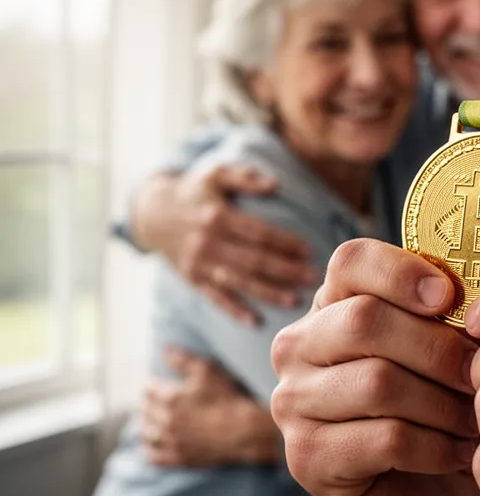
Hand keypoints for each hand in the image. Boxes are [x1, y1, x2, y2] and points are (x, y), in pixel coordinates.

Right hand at [131, 164, 318, 324]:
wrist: (151, 214)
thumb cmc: (193, 192)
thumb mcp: (215, 174)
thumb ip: (244, 177)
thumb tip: (275, 184)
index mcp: (217, 216)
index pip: (258, 233)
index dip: (285, 243)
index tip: (308, 251)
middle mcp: (208, 242)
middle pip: (253, 260)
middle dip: (284, 270)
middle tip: (311, 278)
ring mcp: (199, 263)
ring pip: (238, 281)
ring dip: (267, 292)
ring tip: (294, 300)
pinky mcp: (192, 278)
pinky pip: (215, 297)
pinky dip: (234, 310)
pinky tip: (255, 321)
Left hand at [141, 347, 280, 466]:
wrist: (245, 430)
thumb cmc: (228, 398)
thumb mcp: (207, 371)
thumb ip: (182, 360)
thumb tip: (164, 350)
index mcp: (171, 398)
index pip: (148, 390)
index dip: (152, 386)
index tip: (156, 385)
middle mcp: (166, 421)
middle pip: (145, 410)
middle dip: (148, 403)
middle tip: (154, 400)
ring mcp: (171, 441)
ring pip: (146, 432)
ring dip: (147, 424)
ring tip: (152, 419)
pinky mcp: (178, 457)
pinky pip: (153, 455)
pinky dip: (148, 448)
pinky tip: (150, 443)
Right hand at [270, 239, 479, 495]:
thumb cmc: (442, 406)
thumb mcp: (449, 346)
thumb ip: (458, 308)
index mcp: (332, 303)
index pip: (351, 261)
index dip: (401, 271)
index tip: (449, 296)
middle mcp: (299, 346)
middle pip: (365, 320)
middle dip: (438, 348)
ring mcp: (293, 402)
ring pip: (379, 382)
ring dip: (445, 403)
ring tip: (479, 418)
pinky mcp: (307, 458)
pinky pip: (385, 438)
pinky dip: (437, 446)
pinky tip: (461, 454)